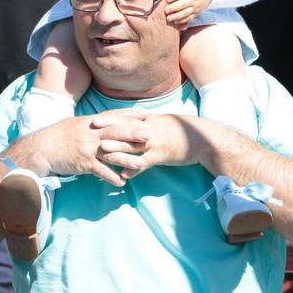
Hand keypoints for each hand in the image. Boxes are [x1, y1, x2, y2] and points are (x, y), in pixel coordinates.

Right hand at [14, 115, 137, 186]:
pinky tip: (122, 182)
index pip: (113, 117)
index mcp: (90, 123)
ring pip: (111, 153)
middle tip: (149, 135)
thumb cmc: (57, 136)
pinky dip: (111, 177)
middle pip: (115, 132)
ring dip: (127, 159)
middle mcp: (90, 134)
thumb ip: (91, 124)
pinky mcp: (83, 163)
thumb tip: (103, 122)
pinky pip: (100, 171)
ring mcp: (87, 149)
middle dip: (133, 134)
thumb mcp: (75, 124)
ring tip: (142, 164)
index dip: (129, 115)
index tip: (145, 114)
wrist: (41, 149)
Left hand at [89, 112, 205, 177]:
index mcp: (149, 120)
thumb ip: (146, 123)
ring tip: (102, 152)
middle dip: (107, 130)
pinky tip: (124, 175)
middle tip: (91, 131)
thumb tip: (134, 122)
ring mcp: (155, 143)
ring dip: (117, 149)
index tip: (94, 119)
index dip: (109, 118)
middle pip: (125, 129)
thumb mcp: (163, 122)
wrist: (201, 139)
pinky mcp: (161, 156)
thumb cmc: (181, 131)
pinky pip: (145, 163)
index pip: (125, 117)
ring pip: (132, 146)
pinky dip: (134, 168)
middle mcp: (149, 129)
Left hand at [165, 0, 213, 27]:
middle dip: (174, 8)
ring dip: (176, 16)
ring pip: (185, 13)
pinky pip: (189, 18)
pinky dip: (182, 21)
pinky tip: (175, 22)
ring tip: (169, 18)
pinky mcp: (196, 13)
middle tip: (166, 10)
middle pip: (183, 4)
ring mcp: (195, 7)